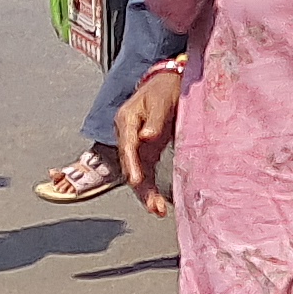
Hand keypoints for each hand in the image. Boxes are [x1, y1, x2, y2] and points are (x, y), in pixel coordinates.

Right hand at [114, 60, 185, 212]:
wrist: (166, 83)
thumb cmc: (163, 89)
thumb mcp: (160, 100)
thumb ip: (153, 119)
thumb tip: (146, 136)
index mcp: (126, 120)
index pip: (127, 145)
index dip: (131, 163)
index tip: (136, 179)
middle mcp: (127, 136)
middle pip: (130, 165)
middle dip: (140, 187)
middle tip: (152, 206)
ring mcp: (136, 146)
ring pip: (137, 174)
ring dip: (146, 193)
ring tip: (157, 210)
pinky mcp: (146, 152)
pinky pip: (146, 174)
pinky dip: (151, 189)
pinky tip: (157, 204)